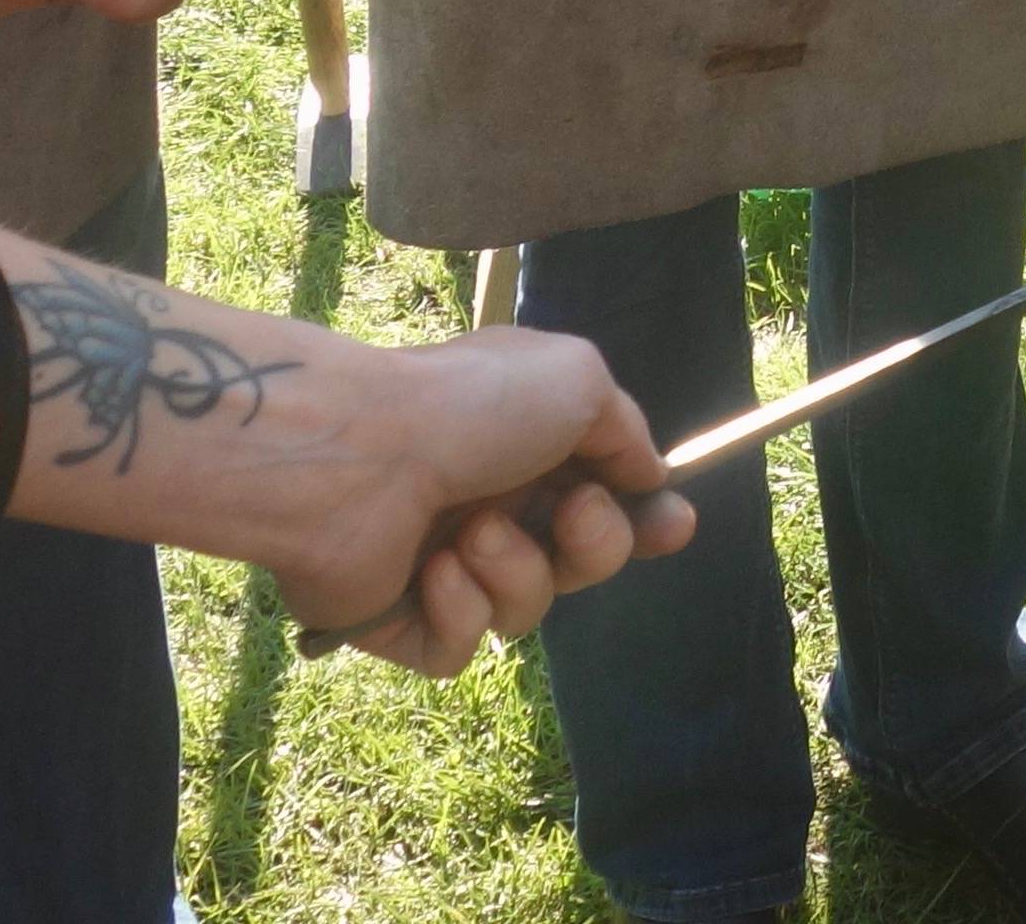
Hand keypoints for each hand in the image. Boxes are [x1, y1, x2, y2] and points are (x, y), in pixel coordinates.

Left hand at [262, 330, 695, 677]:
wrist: (354, 457)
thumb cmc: (468, 406)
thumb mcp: (578, 378)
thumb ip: (626, 432)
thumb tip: (646, 477)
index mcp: (526, 446)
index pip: (604, 495)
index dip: (644, 520)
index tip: (671, 528)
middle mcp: (490, 503)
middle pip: (583, 559)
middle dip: (594, 543)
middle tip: (569, 515)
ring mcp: (444, 566)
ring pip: (528, 605)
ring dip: (514, 568)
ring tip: (469, 531)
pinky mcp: (402, 624)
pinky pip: (463, 646)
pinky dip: (458, 609)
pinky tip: (430, 570)